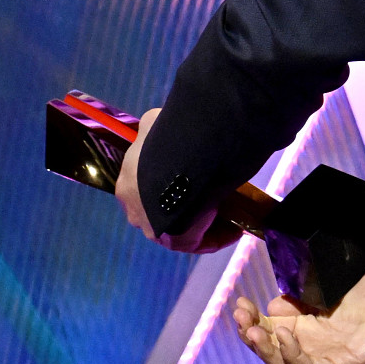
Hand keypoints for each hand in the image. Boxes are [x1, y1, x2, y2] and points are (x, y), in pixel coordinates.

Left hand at [115, 107, 234, 252]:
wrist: (173, 174)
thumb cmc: (164, 148)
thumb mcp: (154, 124)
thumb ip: (154, 125)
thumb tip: (157, 120)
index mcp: (128, 186)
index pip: (146, 187)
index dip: (170, 181)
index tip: (195, 175)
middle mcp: (136, 211)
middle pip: (164, 209)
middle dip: (187, 202)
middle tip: (213, 191)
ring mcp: (154, 230)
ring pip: (181, 225)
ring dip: (203, 218)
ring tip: (229, 207)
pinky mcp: (175, 243)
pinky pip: (197, 242)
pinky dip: (217, 236)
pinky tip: (236, 227)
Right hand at [233, 264, 364, 363]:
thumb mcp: (325, 288)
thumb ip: (299, 297)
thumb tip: (273, 306)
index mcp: (308, 328)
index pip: (269, 330)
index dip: (251, 320)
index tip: (239, 303)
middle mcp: (314, 347)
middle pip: (271, 351)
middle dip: (250, 334)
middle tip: (240, 316)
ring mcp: (327, 360)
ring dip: (264, 349)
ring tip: (252, 331)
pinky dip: (291, 353)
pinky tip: (285, 334)